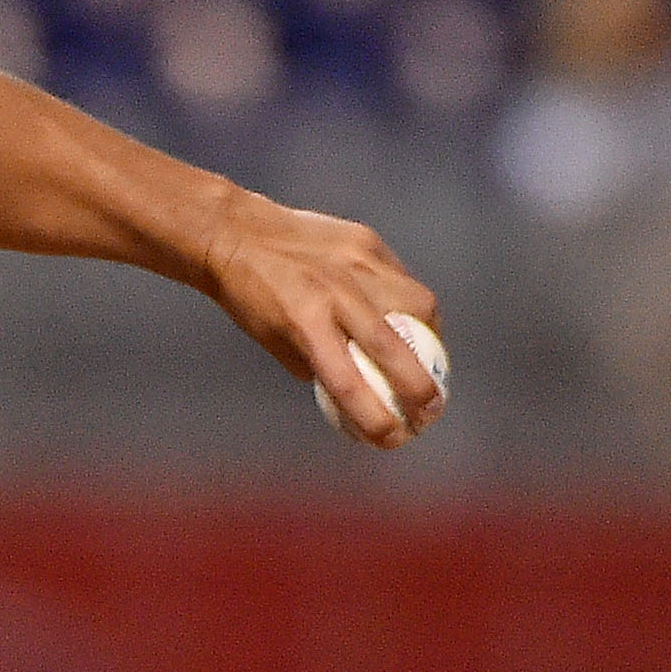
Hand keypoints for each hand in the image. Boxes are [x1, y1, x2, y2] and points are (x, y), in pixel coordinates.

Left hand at [193, 190, 444, 445]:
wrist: (239, 232)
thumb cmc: (252, 296)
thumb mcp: (276, 340)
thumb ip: (319, 364)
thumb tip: (359, 390)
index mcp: (304, 324)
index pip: (349, 384)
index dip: (376, 419)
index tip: (392, 439)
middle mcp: (336, 293)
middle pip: (394, 349)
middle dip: (421, 388)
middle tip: (431, 411)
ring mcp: (356, 264)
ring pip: (418, 306)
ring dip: (430, 338)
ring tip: (428, 357)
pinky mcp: (366, 242)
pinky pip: (403, 279)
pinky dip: (410, 304)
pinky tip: (408, 318)